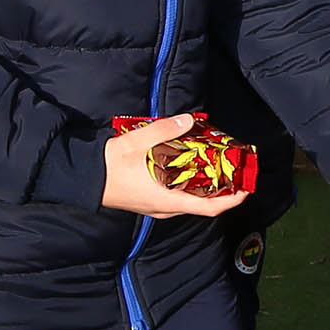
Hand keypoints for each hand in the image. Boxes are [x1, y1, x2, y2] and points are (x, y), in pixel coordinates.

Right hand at [100, 113, 251, 218]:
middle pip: (203, 203)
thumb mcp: (136, 143)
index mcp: (168, 201)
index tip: (246, 187)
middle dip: (222, 188)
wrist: (82, 178)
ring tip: (215, 163)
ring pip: (190, 200)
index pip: (210, 208)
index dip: (232, 200)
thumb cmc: (108, 166)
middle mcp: (166, 209)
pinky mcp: (150, 201)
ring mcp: (157, 207)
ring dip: (205, 185)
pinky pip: (178, 196)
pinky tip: (190, 165)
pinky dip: (189, 184)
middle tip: (232, 168)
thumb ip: (163, 130)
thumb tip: (189, 119)